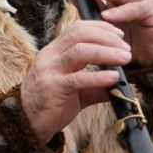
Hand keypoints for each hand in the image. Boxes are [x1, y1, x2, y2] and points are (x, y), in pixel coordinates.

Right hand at [20, 18, 131, 142]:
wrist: (26, 124)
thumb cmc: (50, 104)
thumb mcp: (74, 89)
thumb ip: (94, 84)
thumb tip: (118, 83)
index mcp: (54, 51)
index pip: (77, 28)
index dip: (101, 27)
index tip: (120, 35)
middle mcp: (50, 56)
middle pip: (80, 34)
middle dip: (107, 37)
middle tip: (127, 48)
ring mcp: (50, 71)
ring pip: (80, 51)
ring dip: (107, 52)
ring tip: (125, 59)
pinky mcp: (53, 88)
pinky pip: (78, 79)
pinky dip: (99, 77)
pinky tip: (114, 78)